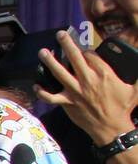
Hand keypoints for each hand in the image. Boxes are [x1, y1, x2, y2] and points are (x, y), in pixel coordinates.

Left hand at [35, 31, 137, 145]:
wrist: (111, 128)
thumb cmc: (123, 108)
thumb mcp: (135, 89)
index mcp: (104, 74)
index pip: (91, 55)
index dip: (87, 50)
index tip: (85, 51)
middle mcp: (88, 80)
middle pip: (74, 57)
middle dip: (67, 44)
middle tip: (60, 35)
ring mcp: (76, 92)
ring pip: (59, 73)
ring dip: (50, 62)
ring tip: (43, 52)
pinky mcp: (68, 103)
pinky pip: (50, 97)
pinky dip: (42, 92)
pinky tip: (36, 86)